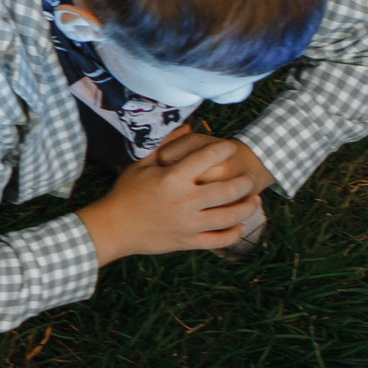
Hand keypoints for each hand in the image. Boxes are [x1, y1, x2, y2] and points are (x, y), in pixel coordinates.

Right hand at [77, 126, 264, 264]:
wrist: (112, 228)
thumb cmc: (125, 194)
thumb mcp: (141, 165)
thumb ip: (166, 146)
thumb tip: (187, 125)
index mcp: (173, 179)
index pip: (208, 158)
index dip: (224, 149)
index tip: (232, 147)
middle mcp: (185, 201)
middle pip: (228, 190)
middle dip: (245, 182)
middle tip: (250, 177)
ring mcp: (188, 224)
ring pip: (229, 217)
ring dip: (247, 208)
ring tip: (254, 200)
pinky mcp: (187, 242)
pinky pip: (218, 240)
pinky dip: (234, 234)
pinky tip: (239, 226)